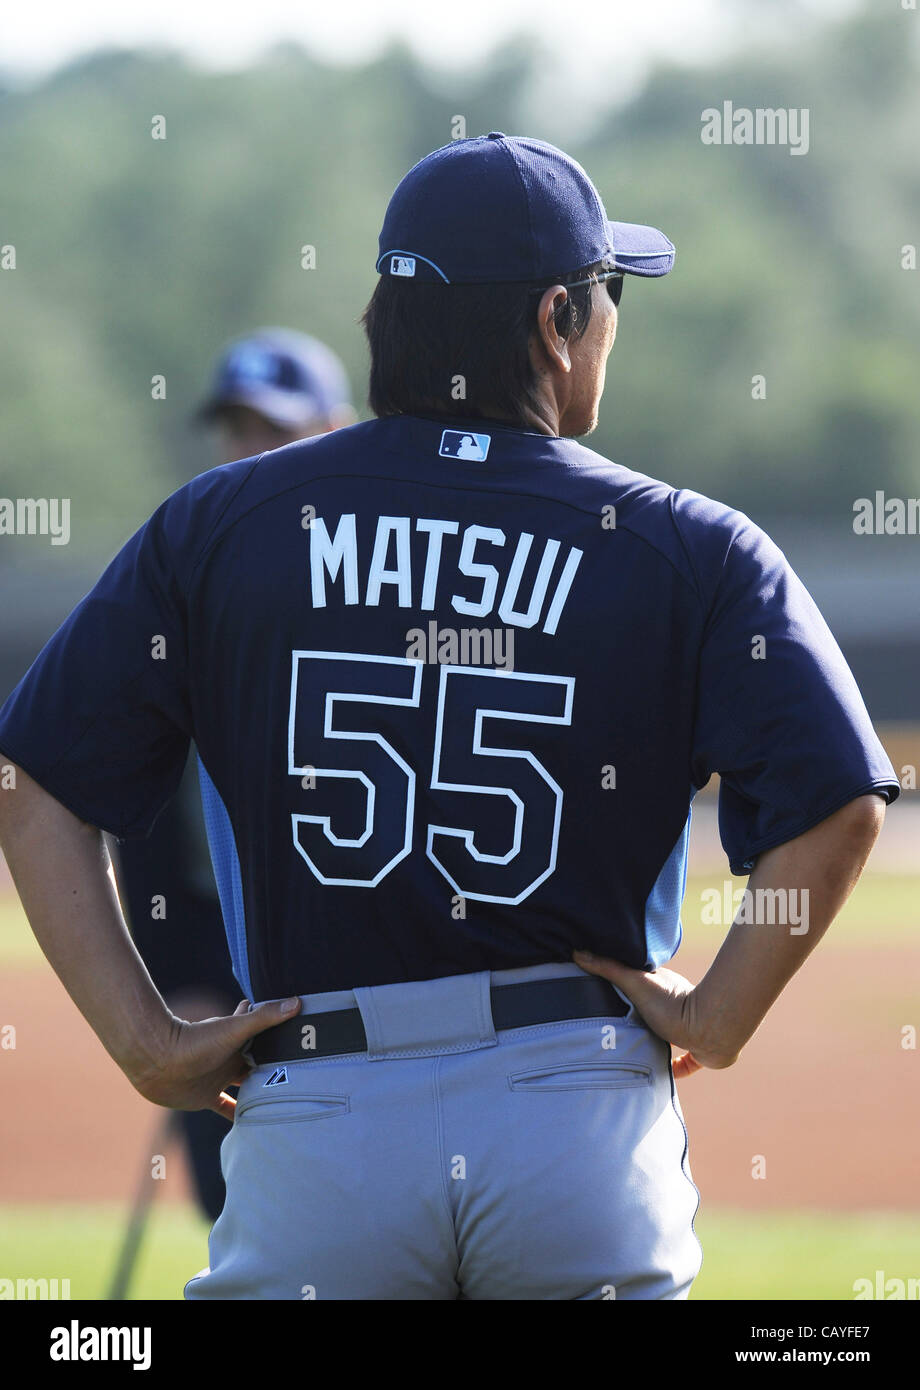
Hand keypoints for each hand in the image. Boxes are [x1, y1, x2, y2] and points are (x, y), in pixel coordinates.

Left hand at [128, 997, 300, 1118]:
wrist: (157, 1060)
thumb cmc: (195, 1040)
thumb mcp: (235, 1028)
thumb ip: (264, 1016)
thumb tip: (297, 1002)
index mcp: (240, 1041)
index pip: (268, 1039)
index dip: (284, 1041)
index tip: (304, 1044)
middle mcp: (230, 1059)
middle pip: (258, 1064)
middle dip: (274, 1069)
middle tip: (299, 1077)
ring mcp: (218, 1078)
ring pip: (245, 1086)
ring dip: (259, 1092)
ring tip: (282, 1102)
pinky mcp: (206, 1097)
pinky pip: (227, 1107)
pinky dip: (238, 1113)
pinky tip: (252, 1124)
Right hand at [573, 951, 736, 1079]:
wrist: (711, 1029)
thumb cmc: (673, 1004)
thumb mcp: (635, 982)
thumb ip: (609, 968)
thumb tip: (578, 952)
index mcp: (662, 989)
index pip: (641, 987)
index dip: (627, 989)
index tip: (608, 996)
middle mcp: (678, 1008)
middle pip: (655, 1014)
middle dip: (641, 1021)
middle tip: (618, 1031)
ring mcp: (692, 1030)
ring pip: (673, 1038)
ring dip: (659, 1044)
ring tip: (636, 1053)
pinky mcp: (702, 1052)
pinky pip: (690, 1062)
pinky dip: (680, 1067)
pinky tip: (668, 1074)